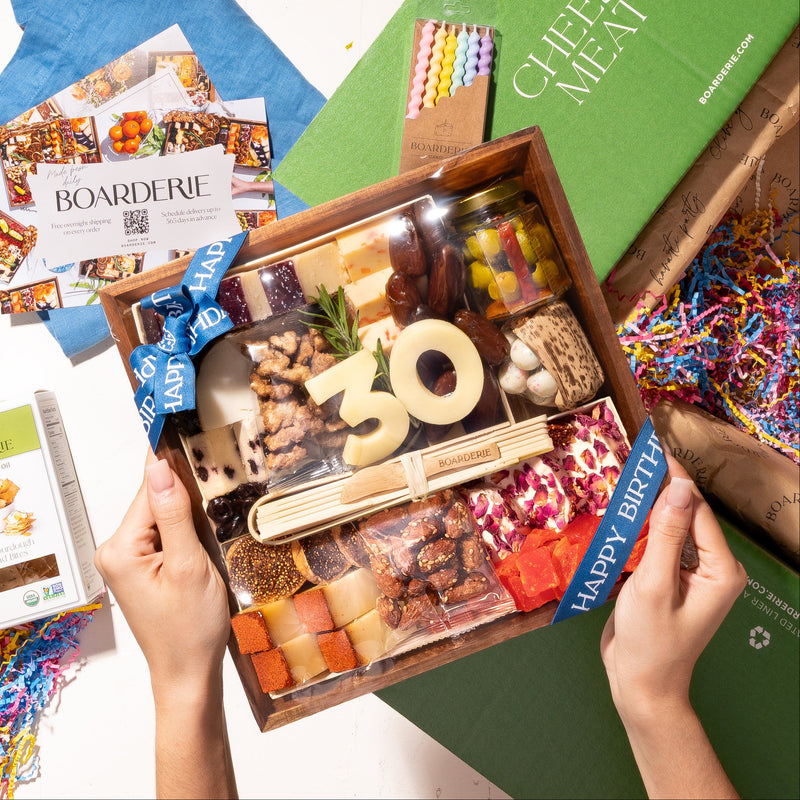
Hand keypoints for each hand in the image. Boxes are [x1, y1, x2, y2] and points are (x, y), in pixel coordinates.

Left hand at [94, 450, 229, 692]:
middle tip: (223, 484)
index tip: (194, 436)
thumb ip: (174, 514)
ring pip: (162, 516)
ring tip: (217, 515)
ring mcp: (127, 560)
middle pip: (155, 501)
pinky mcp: (141, 568)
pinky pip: (164, 534)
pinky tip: (205, 537)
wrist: (188, 672)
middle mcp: (116, 551)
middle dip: (187, 494)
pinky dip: (185, 531)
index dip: (175, 467)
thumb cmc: (190, 628)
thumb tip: (158, 467)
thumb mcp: (189, 566)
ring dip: (189, 514)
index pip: (150, 491)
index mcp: (121, 549)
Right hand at [601, 455, 744, 798]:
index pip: (697, 510)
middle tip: (632, 462)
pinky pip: (659, 544)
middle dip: (660, 490)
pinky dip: (641, 529)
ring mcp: (692, 573)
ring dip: (648, 509)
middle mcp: (712, 567)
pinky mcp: (670, 579)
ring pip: (670, 527)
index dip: (674, 478)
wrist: (639, 684)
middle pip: (685, 515)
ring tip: (626, 482)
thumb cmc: (650, 641)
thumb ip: (667, 534)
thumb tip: (679, 486)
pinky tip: (623, 516)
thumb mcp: (655, 584)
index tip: (652, 449)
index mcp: (721, 569)